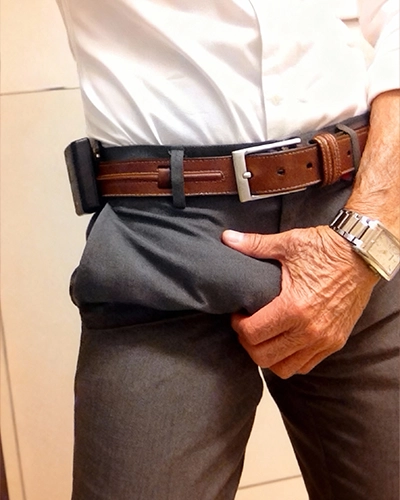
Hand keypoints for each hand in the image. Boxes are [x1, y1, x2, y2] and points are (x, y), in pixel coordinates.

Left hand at [222, 226, 378, 377]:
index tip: (239, 315)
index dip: (238, 326)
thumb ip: (254, 245)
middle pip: (264, 357)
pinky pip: (306, 365)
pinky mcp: (335, 342)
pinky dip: (289, 360)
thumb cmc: (325, 248)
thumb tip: (226, 237)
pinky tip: (283, 342)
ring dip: (268, 356)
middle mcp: (310, 330)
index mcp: (294, 307)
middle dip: (248, 344)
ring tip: (264, 336)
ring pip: (284, 368)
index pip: (252, 334)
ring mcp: (325, 340)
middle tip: (247, 327)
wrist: (362, 254)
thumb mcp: (288, 244)